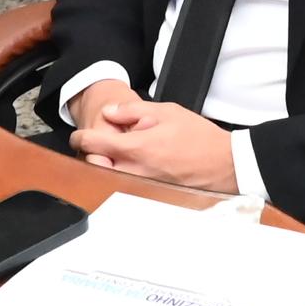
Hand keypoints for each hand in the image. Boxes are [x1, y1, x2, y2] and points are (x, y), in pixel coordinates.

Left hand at [69, 85, 239, 192]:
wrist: (224, 163)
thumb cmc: (199, 137)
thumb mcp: (167, 111)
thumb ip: (133, 111)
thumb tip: (110, 114)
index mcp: (137, 148)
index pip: (94, 145)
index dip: (81, 138)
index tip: (80, 135)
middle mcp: (135, 171)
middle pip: (95, 166)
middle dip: (92, 154)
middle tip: (99, 143)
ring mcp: (142, 185)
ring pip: (108, 178)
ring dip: (106, 165)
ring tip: (118, 153)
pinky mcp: (150, 194)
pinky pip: (125, 186)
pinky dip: (121, 176)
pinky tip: (134, 165)